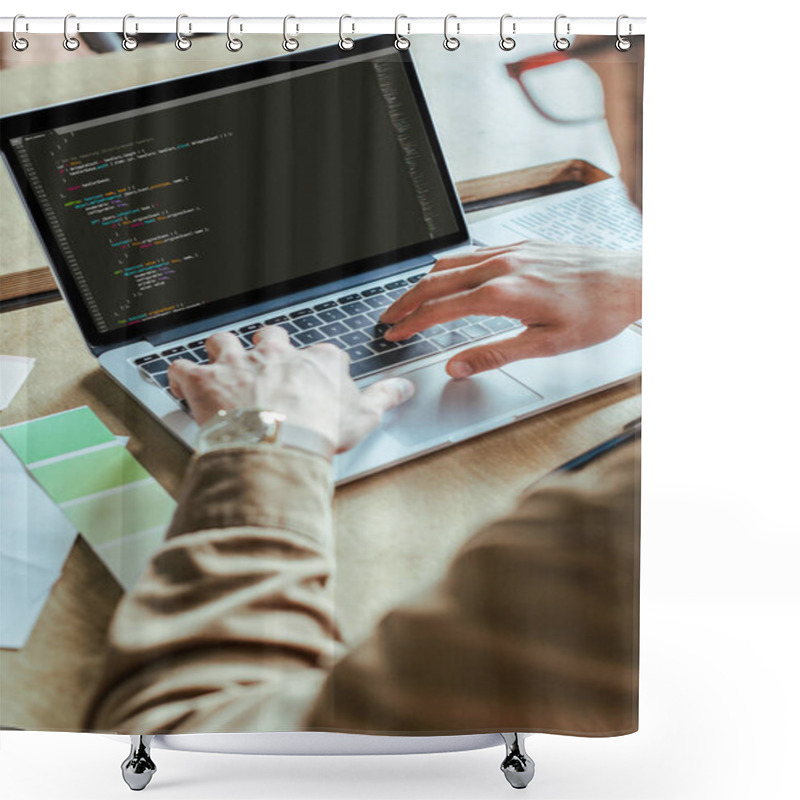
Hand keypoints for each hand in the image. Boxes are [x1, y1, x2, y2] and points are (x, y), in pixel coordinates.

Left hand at [167, 327, 413, 451]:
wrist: (275, 444)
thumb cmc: (319, 431)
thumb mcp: (364, 416)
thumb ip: (386, 397)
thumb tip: (404, 388)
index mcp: (315, 361)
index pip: (323, 353)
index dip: (320, 367)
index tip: (320, 381)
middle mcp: (276, 354)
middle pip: (270, 337)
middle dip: (268, 348)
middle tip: (268, 364)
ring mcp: (238, 363)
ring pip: (223, 341)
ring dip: (221, 351)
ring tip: (221, 362)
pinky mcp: (204, 380)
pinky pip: (182, 367)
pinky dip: (179, 375)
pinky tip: (182, 382)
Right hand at [381, 240, 641, 377]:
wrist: (629, 279)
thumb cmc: (595, 313)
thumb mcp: (546, 345)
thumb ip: (495, 355)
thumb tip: (457, 367)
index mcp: (503, 294)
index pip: (441, 309)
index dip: (412, 324)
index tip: (395, 335)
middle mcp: (502, 267)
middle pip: (436, 282)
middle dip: (406, 301)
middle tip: (388, 318)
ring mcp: (510, 252)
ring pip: (451, 263)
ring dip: (423, 283)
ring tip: (408, 300)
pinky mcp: (521, 246)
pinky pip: (473, 252)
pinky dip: (449, 266)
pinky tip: (446, 275)